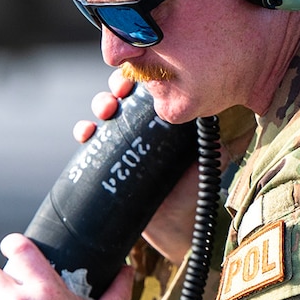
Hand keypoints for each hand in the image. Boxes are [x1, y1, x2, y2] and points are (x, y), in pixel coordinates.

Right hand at [71, 70, 196, 266]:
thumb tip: (216, 115)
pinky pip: (89, 143)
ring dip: (100, 104)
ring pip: (103, 113)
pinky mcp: (104, 163)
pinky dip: (83, 132)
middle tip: (121, 92)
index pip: (149, 89)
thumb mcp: (209, 158)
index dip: (142, 78)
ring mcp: (120, 144)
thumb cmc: (193, 187)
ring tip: (106, 111)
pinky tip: (87, 132)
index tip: (141, 79)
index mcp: (161, 119)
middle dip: (117, 86)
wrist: (175, 222)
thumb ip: (214, 138)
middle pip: (123, 94)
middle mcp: (139, 127)